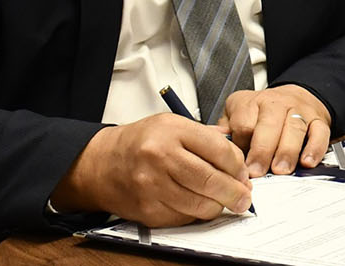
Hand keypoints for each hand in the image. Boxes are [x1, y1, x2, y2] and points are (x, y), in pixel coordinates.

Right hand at [51, 113, 250, 226]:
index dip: (238, 166)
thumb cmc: (141, 143)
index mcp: (172, 130)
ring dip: (218, 207)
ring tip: (224, 202)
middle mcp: (161, 157)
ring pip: (201, 205)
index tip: (244, 174)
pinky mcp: (148, 210)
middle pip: (212, 181)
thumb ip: (206, 138)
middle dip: (235, 193)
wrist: (101, 163)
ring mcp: (153, 186)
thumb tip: (239, 161)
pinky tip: (197, 205)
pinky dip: (196, 214)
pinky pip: (184, 218)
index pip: (220, 150)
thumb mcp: (173, 125)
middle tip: (244, 197)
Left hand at [222, 84, 331, 177]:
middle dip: (262, 150)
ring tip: (280, 170)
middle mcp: (275, 104)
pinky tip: (307, 162)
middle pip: (269, 124)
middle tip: (257, 172)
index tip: (238, 166)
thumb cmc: (262, 113)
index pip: (244, 123)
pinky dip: (315, 148)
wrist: (296, 96)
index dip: (241, 146)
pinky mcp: (318, 120)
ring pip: (294, 128)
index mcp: (251, 103)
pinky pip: (320, 133)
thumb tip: (212, 141)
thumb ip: (225, 129)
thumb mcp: (237, 113)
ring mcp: (299, 111)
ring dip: (287, 151)